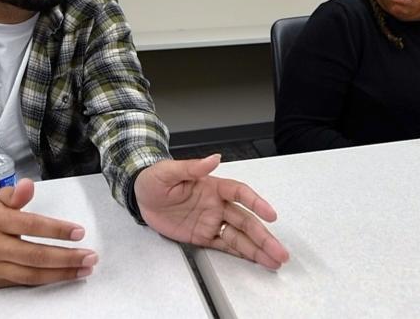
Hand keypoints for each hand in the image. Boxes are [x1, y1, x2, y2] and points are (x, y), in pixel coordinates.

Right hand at [0, 179, 97, 287]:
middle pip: (34, 255)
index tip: (79, 232)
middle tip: (89, 257)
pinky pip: (24, 283)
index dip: (57, 229)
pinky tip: (64, 275)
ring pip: (31, 274)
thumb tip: (28, 185)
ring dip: (61, 273)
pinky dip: (47, 280)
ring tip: (84, 269)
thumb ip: (14, 194)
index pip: (31, 225)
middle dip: (66, 257)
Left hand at [135, 154, 289, 269]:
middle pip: (246, 221)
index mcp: (213, 186)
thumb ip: (192, 167)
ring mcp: (212, 221)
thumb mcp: (168, 171)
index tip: (270, 214)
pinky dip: (242, 255)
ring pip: (240, 237)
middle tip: (279, 250)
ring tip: (275, 260)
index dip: (256, 203)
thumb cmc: (154, 179)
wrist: (140, 196)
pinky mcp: (203, 237)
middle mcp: (217, 205)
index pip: (240, 193)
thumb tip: (214, 158)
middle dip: (263, 236)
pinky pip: (225, 246)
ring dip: (258, 248)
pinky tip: (257, 260)